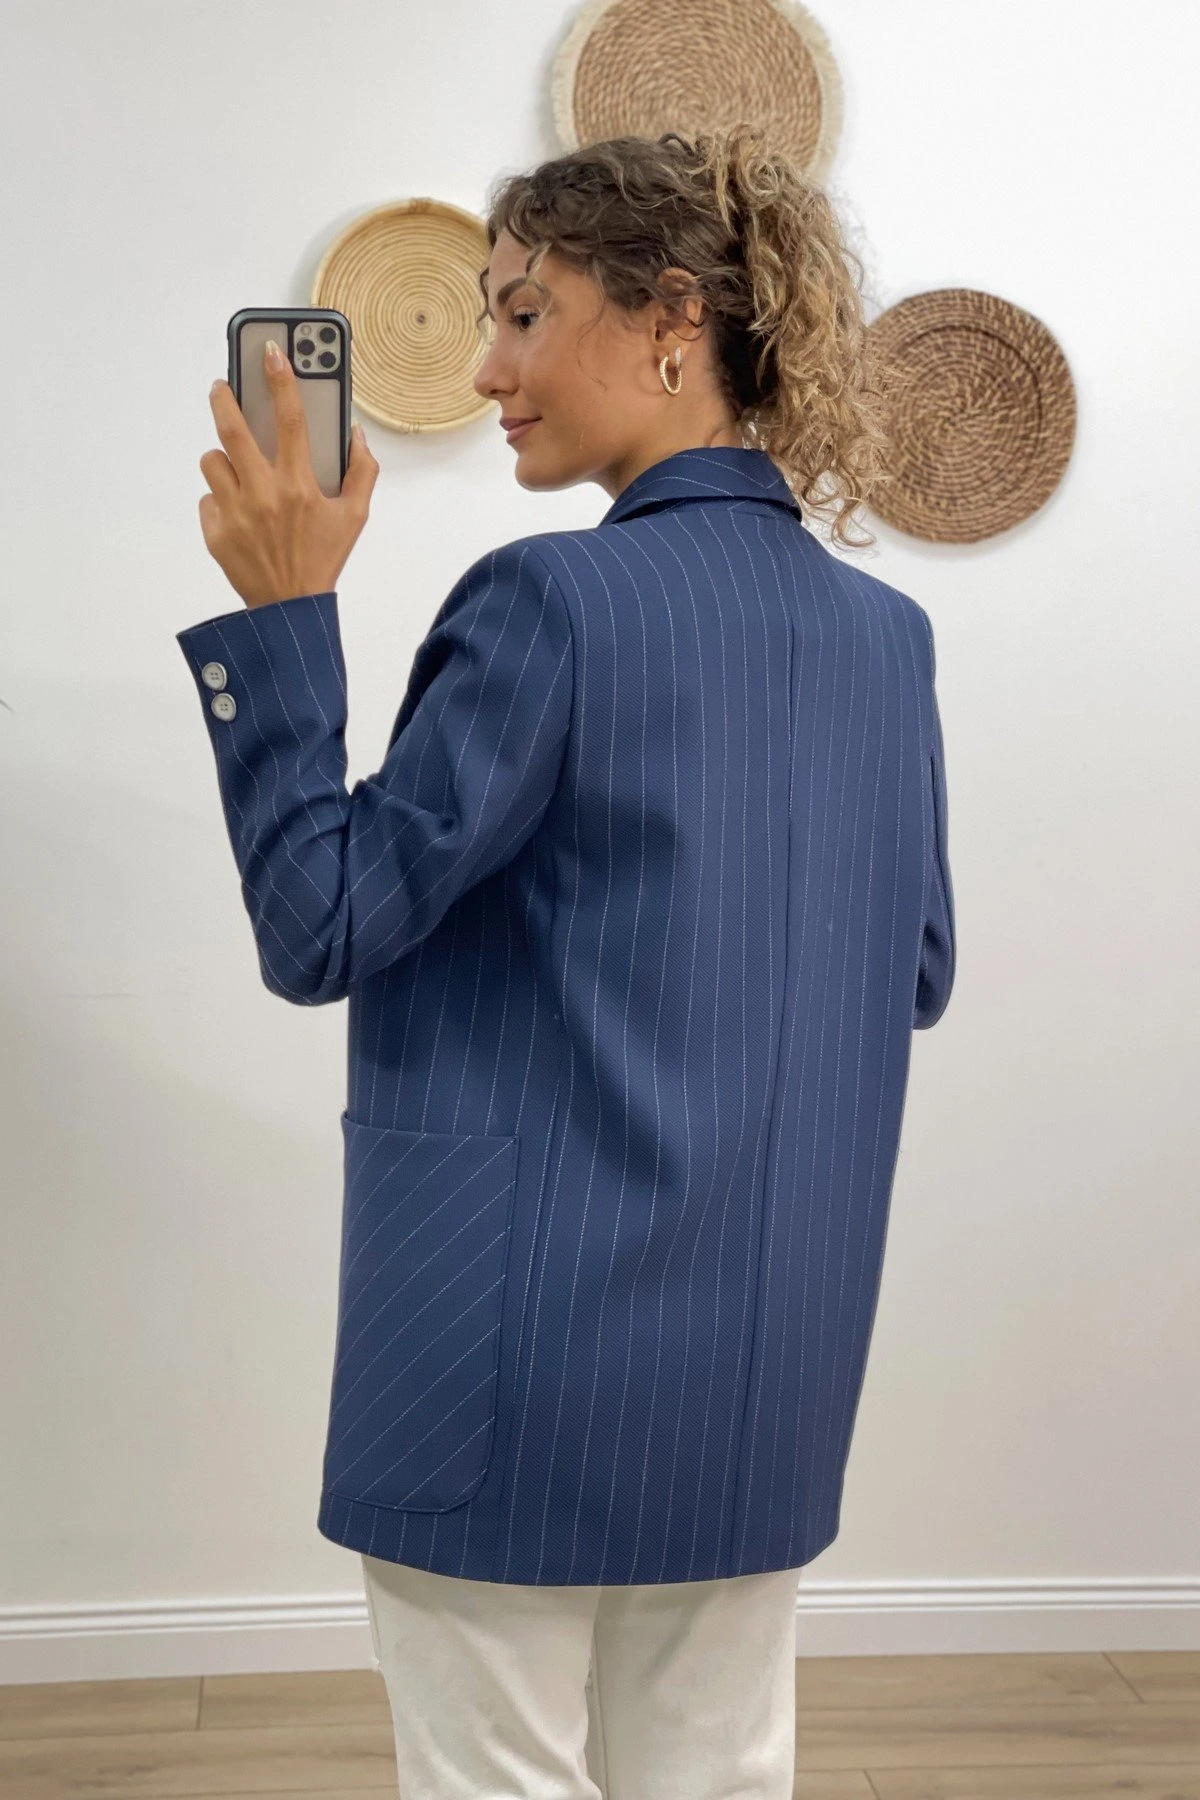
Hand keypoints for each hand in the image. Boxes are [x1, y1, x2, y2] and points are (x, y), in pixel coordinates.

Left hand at [199, 341, 377, 609]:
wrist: (289, 609)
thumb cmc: (323, 560)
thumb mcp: (355, 517)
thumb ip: (362, 472)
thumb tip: (355, 435)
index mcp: (300, 486)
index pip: (292, 420)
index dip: (282, 379)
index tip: (272, 352)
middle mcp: (264, 495)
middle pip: (232, 429)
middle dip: (224, 398)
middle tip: (222, 386)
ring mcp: (236, 513)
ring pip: (213, 461)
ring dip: (225, 461)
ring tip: (240, 471)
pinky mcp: (215, 532)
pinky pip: (209, 498)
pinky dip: (221, 500)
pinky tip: (240, 513)